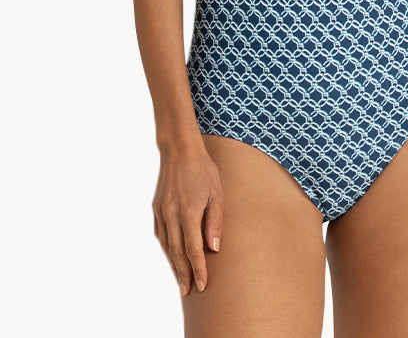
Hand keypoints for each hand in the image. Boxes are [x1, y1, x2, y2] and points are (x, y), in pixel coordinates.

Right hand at [152, 141, 224, 296]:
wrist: (179, 150)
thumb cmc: (203, 170)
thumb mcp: (217, 194)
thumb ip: (215, 222)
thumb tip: (214, 248)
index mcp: (188, 213)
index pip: (193, 250)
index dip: (198, 270)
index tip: (203, 285)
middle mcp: (171, 215)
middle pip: (177, 253)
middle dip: (184, 274)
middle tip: (188, 291)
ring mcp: (161, 212)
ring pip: (167, 246)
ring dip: (173, 265)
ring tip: (181, 280)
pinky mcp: (156, 208)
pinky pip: (161, 235)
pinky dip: (166, 249)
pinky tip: (172, 256)